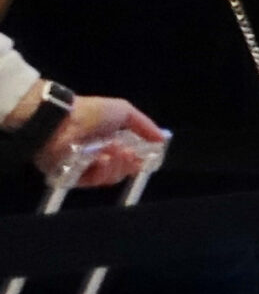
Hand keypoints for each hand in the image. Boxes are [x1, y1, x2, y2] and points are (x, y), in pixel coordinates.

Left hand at [32, 97, 167, 189]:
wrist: (61, 121)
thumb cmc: (91, 113)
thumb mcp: (124, 111)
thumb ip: (145, 125)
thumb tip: (162, 139)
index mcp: (110, 141)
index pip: (129, 158)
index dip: (139, 159)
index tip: (146, 157)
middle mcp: (99, 156)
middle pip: (122, 170)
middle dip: (128, 163)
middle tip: (128, 153)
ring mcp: (85, 168)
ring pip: (110, 177)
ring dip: (115, 165)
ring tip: (110, 151)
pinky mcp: (72, 177)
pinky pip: (92, 182)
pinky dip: (99, 172)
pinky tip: (100, 159)